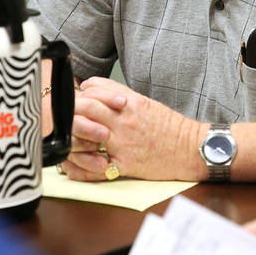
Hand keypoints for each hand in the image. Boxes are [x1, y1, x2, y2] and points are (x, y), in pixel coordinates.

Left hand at [60, 77, 202, 180]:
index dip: (82, 91)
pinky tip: (72, 163)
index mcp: (130, 102)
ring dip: (72, 134)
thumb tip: (93, 87)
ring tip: (69, 136)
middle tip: (67, 114)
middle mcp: (124, 121)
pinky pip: (93, 167)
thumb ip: (119, 94)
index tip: (79, 96)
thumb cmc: (168, 126)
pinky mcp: (124, 164)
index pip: (94, 89)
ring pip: (84, 134)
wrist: (189, 148)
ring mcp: (122, 143)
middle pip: (85, 107)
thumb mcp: (145, 102)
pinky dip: (78, 166)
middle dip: (71, 109)